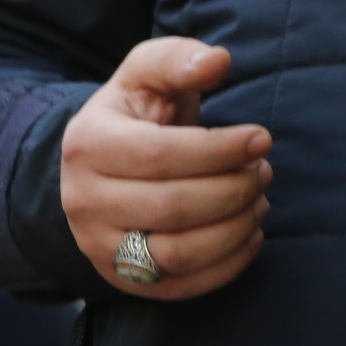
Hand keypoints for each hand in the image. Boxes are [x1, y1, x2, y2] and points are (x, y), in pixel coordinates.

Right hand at [59, 37, 271, 300]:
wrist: (97, 169)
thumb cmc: (134, 116)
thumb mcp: (145, 75)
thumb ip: (177, 59)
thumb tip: (217, 61)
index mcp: (86, 145)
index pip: (159, 156)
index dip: (220, 150)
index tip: (261, 138)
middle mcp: (82, 201)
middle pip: (172, 208)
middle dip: (233, 190)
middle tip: (263, 172)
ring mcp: (98, 246)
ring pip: (177, 253)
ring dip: (235, 228)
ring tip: (258, 201)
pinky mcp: (122, 278)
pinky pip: (182, 286)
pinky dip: (228, 264)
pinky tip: (249, 232)